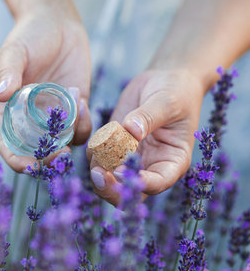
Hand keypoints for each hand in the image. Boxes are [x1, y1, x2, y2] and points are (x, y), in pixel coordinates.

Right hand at [0, 4, 91, 171]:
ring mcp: (55, 116)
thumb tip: (0, 95)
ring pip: (63, 144)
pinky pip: (82, 128)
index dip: (18, 161)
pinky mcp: (76, 108)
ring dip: (71, 139)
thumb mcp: (14, 51)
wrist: (58, 22)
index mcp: (9, 112)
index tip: (31, 165)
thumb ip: (8, 71)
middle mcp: (32, 119)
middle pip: (38, 153)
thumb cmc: (29, 35)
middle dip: (49, 160)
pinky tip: (83, 104)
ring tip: (75, 111)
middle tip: (61, 154)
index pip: (9, 147)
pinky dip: (85, 124)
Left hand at [89, 69, 204, 205]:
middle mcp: (151, 165)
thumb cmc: (176, 92)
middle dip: (113, 188)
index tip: (121, 171)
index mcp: (173, 161)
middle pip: (131, 191)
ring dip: (99, 170)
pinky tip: (96, 138)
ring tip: (95, 150)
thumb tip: (131, 131)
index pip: (158, 183)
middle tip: (98, 173)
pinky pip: (100, 158)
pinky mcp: (115, 145)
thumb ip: (149, 117)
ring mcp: (132, 157)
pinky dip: (94, 153)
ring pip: (111, 178)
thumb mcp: (167, 102)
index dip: (139, 183)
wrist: (165, 79)